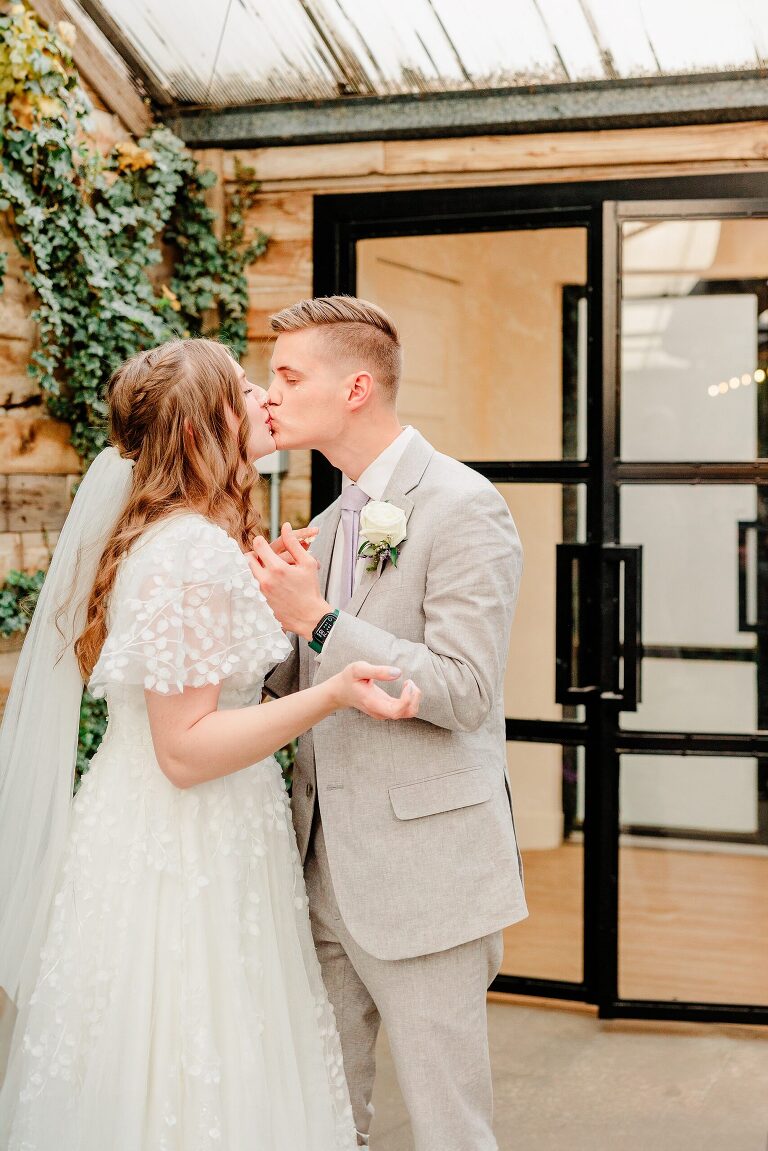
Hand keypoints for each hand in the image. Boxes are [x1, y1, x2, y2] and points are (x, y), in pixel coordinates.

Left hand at [249, 523, 328, 638]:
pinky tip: (273, 583)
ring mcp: (261, 592)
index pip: (259, 546)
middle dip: (255, 554)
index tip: (264, 542)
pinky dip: (260, 580)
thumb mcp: (307, 563)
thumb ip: (294, 544)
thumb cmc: (311, 590)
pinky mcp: (261, 601)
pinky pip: (254, 585)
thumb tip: (286, 527)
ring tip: (270, 569)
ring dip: (257, 568)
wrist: (310, 617)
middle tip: (264, 555)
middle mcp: (266, 580)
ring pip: (250, 572)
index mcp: (277, 568)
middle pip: (249, 559)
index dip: (261, 541)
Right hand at [329, 662, 420, 720]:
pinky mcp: (388, 710)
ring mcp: (385, 712)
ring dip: (414, 698)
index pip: (396, 711)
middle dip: (414, 697)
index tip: (407, 683)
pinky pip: (406, 709)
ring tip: (408, 683)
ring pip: (409, 712)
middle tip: (409, 681)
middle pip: (406, 712)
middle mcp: (380, 711)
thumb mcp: (359, 669)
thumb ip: (378, 671)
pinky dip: (411, 698)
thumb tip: (398, 673)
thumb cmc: (349, 679)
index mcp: (372, 703)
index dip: (407, 699)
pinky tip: (406, 686)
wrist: (341, 692)